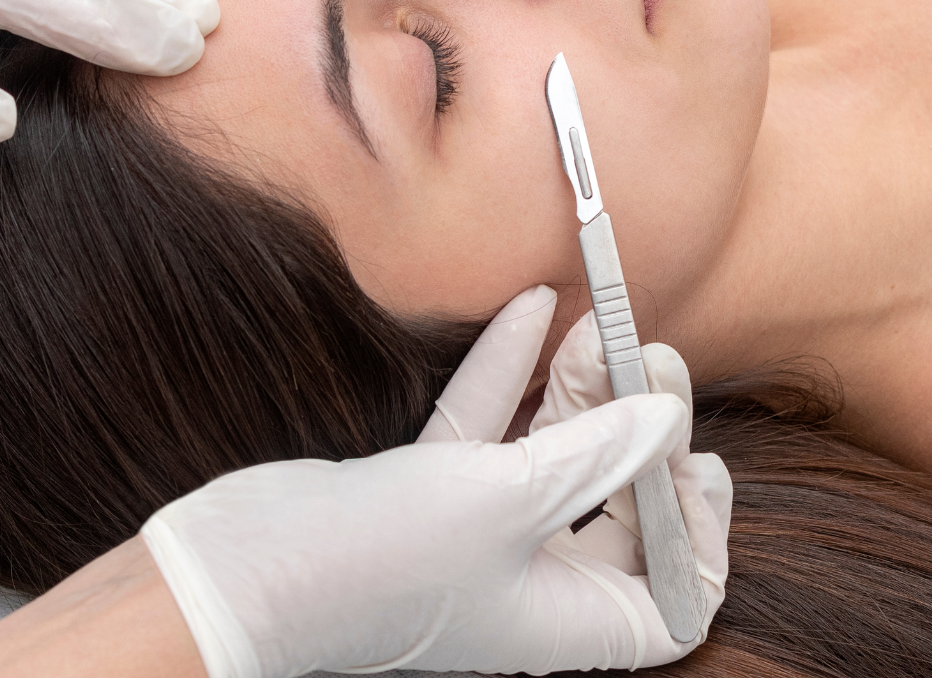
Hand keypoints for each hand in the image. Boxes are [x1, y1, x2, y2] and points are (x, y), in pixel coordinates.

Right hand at [140, 285, 730, 677]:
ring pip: (555, 462)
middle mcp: (532, 591)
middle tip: (651, 357)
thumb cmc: (379, 565)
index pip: (674, 598)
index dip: (696, 536)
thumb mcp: (514, 499)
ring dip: (577, 393)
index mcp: (569, 625)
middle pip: (620, 514)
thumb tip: (667, 414)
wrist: (235, 577)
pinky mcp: (425, 500)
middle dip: (639, 433)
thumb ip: (599, 451)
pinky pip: (487, 434)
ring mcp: (478, 544)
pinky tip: (530, 307)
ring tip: (595, 322)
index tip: (693, 463)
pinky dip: (509, 376)